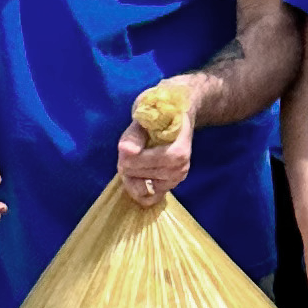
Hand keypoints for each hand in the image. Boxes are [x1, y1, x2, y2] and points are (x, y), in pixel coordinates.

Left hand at [117, 85, 199, 201]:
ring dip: (130, 174)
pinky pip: (148, 198)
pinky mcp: (170, 186)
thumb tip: (125, 151)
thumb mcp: (147, 112)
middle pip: (138, 174)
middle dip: (126, 163)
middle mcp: (180, 168)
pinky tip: (137, 175)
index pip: (142, 162)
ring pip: (140, 187)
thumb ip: (135, 133)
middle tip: (129, 149)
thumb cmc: (163, 109)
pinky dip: (138, 188)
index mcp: (178, 151)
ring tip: (135, 158)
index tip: (126, 143)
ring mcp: (176, 178)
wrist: (182, 112)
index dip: (127, 155)